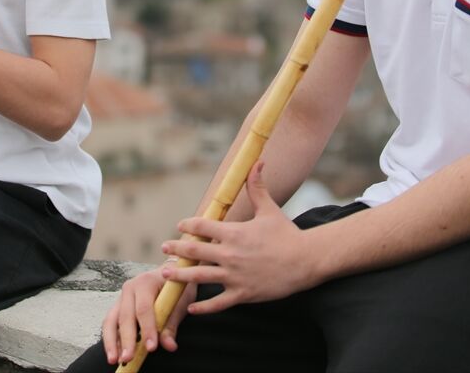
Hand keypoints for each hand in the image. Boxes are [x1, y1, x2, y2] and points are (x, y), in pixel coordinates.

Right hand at [102, 262, 195, 365]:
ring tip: (114, 360)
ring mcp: (121, 297)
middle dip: (126, 339)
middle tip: (128, 357)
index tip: (151, 347)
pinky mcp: (118, 307)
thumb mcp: (180, 302)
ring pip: (111, 320)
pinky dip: (111, 339)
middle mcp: (130, 288)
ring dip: (111, 342)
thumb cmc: (176, 287)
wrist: (170, 274)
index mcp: (146, 282)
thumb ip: (172, 324)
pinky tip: (114, 354)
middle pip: (125, 316)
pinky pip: (110, 324)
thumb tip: (169, 345)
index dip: (147, 329)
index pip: (144, 308)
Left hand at [160, 163, 313, 314]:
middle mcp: (230, 254)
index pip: (202, 227)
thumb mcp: (269, 209)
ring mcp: (235, 276)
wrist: (306, 261)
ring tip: (166, 273)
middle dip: (176, 249)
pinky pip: (218, 303)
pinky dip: (203, 307)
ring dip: (180, 275)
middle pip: (195, 252)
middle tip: (163, 248)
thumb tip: (257, 162)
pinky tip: (190, 307)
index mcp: (234, 233)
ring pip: (199, 277)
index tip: (180, 226)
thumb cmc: (287, 234)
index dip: (188, 226)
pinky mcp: (243, 293)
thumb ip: (257, 187)